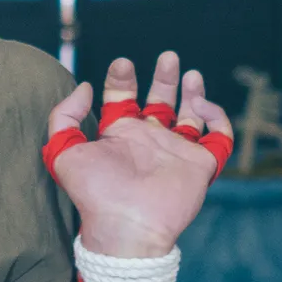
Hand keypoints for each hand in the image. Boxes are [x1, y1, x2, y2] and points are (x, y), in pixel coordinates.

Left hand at [46, 52, 232, 258]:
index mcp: (118, 135)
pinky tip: (200, 105)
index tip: (122, 64)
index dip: (122, 78)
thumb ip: (64, 115)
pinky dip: (216, 117)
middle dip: (164, 77)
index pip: (123, 97)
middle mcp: (148, 141)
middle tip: (168, 56)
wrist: (124, 225)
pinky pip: (218, 137)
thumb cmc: (93, 193)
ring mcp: (175, 152)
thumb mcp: (63, 150)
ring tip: (191, 73)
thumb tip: (85, 88)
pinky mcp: (200, 165)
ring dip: (192, 92)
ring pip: (190, 115)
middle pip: (160, 101)